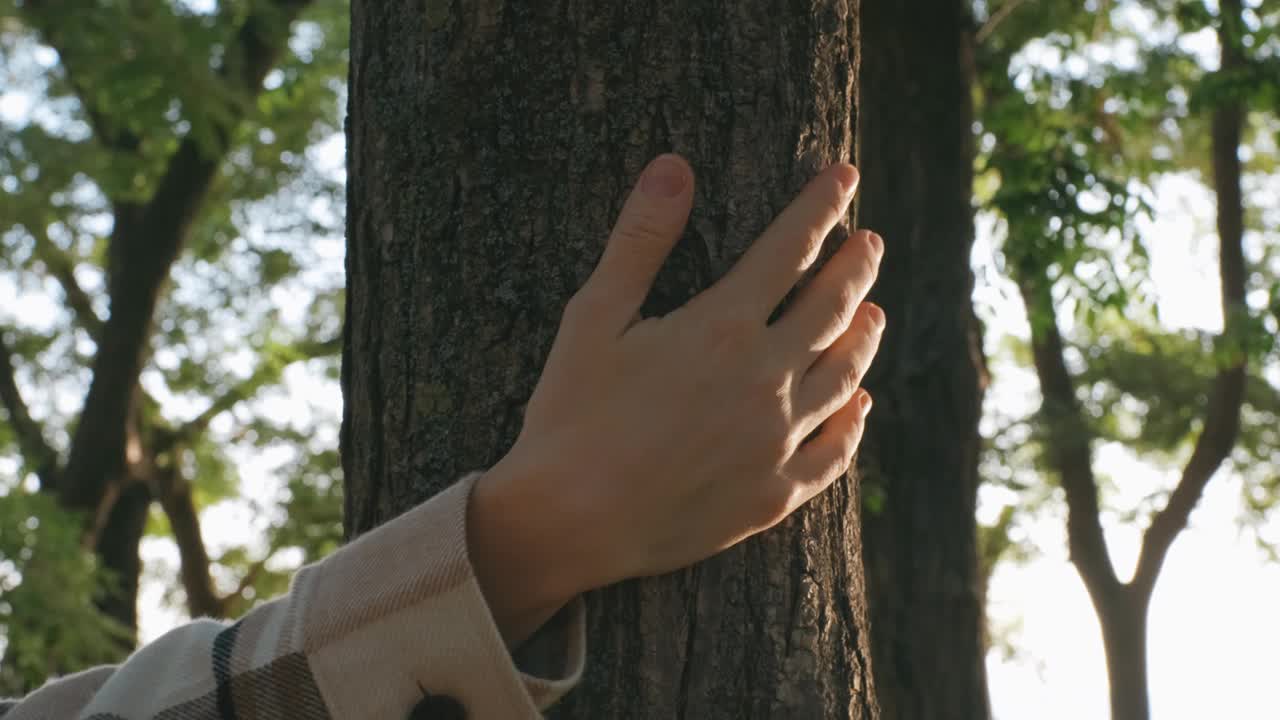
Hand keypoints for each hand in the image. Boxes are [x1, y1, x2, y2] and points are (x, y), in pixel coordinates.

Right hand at [469, 154, 883, 642]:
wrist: (568, 523)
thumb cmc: (571, 415)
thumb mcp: (593, 317)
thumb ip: (639, 240)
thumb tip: (673, 166)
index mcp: (722, 328)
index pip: (789, 249)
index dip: (820, 207)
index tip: (844, 176)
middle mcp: (765, 380)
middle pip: (831, 308)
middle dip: (856, 266)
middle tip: (871, 242)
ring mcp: (777, 441)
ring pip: (844, 376)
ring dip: (865, 337)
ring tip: (876, 313)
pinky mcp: (774, 494)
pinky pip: (834, 453)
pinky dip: (854, 422)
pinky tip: (860, 406)